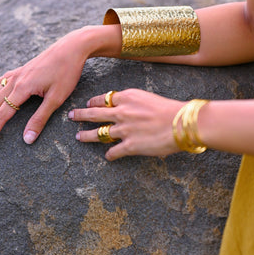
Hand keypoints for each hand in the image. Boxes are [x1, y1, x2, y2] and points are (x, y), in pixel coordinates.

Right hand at [0, 27, 90, 147]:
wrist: (71, 47)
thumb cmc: (67, 72)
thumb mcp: (56, 99)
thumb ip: (40, 118)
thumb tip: (27, 139)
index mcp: (22, 89)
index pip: (2, 115)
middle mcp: (15, 81)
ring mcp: (17, 73)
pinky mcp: (22, 69)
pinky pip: (1, 80)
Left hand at [68, 89, 183, 160]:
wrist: (181, 123)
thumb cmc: (171, 109)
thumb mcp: (149, 98)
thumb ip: (135, 103)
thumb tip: (129, 109)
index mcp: (127, 98)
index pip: (104, 99)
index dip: (93, 101)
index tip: (88, 103)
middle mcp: (121, 112)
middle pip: (94, 113)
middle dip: (81, 114)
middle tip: (72, 116)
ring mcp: (123, 130)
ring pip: (98, 133)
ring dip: (87, 135)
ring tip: (79, 136)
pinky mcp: (129, 146)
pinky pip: (114, 151)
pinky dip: (110, 155)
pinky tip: (108, 157)